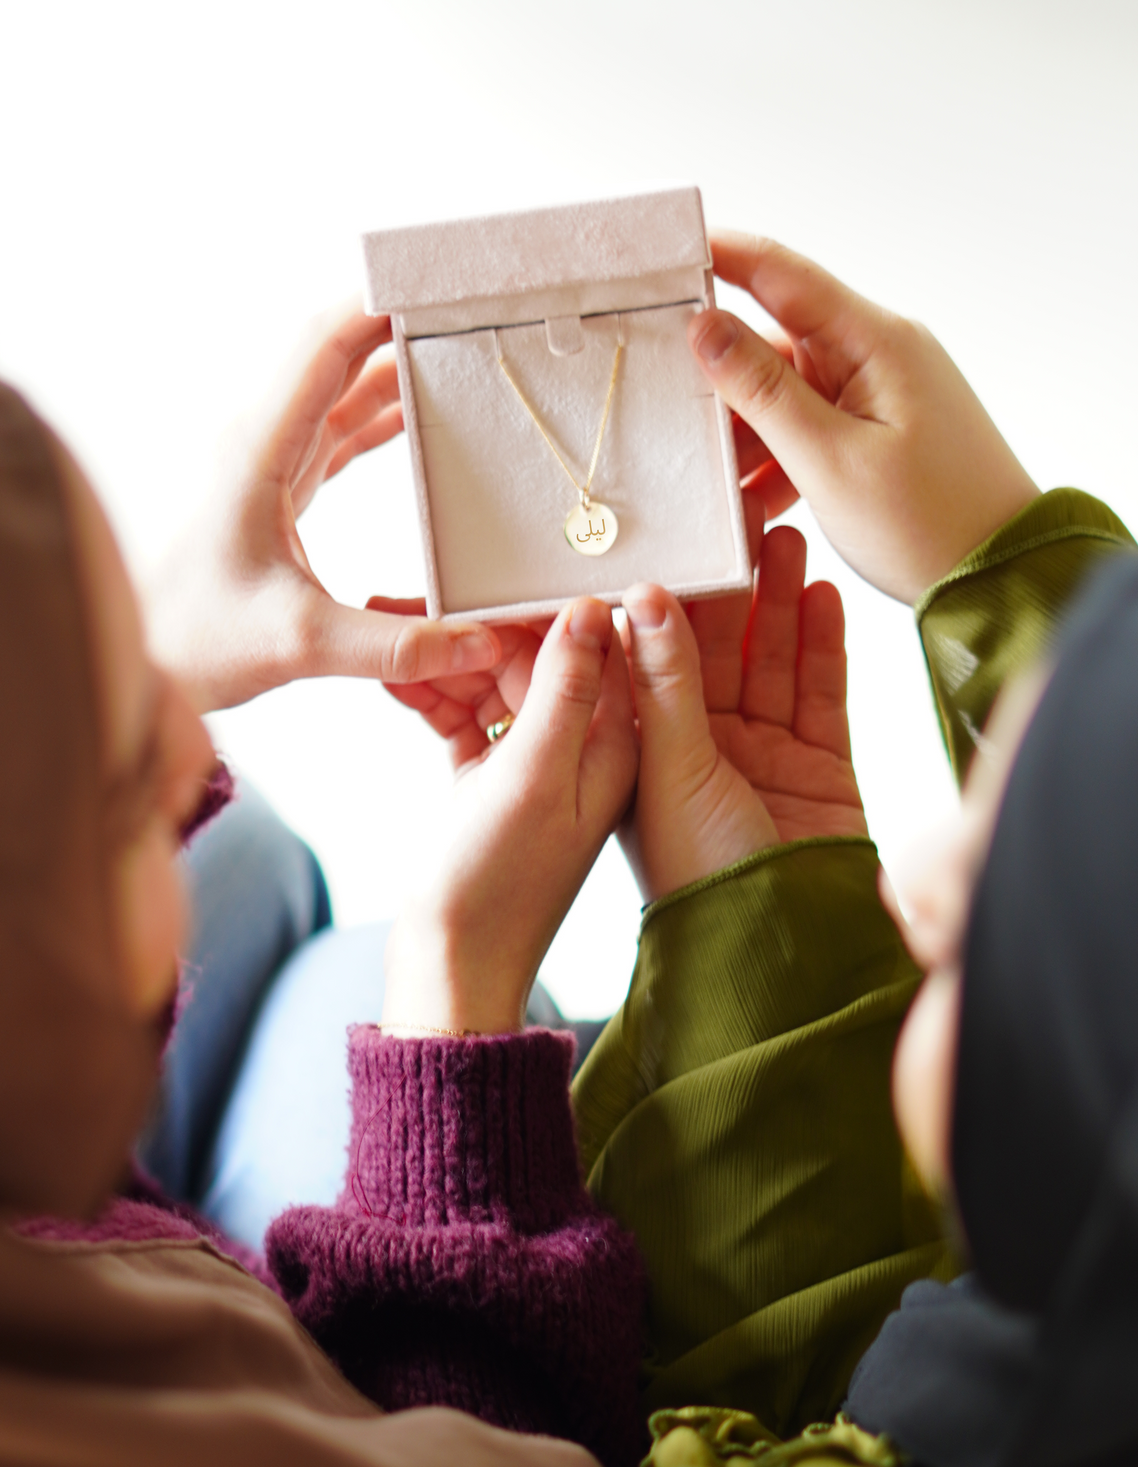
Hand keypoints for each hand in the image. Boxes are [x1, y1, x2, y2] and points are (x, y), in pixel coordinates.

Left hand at [144, 308, 498, 711]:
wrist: (146, 664)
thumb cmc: (198, 643)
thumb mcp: (302, 645)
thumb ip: (395, 645)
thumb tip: (480, 642)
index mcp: (259, 452)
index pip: (322, 348)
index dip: (376, 307)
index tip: (436, 286)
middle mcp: (262, 444)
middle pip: (335, 355)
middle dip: (396, 325)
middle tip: (465, 311)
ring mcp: (269, 465)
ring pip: (338, 392)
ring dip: (393, 370)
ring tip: (458, 353)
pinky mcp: (279, 494)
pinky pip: (337, 433)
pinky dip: (380, 418)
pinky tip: (419, 417)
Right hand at [381, 601, 637, 1033]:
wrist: (451, 969)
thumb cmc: (500, 887)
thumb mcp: (537, 777)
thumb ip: (567, 691)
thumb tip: (591, 606)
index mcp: (617, 746)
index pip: (591, 644)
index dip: (539, 601)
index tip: (488, 564)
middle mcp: (584, 748)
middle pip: (535, 655)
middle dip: (475, 623)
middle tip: (406, 591)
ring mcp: (534, 763)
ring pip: (490, 681)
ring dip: (441, 655)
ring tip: (380, 620)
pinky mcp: (490, 778)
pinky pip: (463, 714)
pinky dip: (428, 694)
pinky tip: (389, 672)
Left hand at [620, 523, 865, 903]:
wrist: (785, 949)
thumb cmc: (703, 882)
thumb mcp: (671, 774)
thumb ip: (665, 685)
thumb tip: (647, 596)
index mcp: (645, 755)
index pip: (649, 659)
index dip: (664, 597)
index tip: (672, 534)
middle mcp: (700, 751)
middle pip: (715, 651)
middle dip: (729, 587)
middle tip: (740, 517)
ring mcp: (761, 758)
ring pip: (770, 662)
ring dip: (777, 603)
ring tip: (785, 537)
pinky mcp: (817, 767)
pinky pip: (819, 693)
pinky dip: (822, 645)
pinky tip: (820, 593)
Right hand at [689, 235, 1039, 605]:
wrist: (1000, 577)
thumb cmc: (929, 524)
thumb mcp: (830, 461)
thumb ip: (762, 391)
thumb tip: (704, 328)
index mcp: (874, 340)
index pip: (779, 273)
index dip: (716, 256)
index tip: (657, 255)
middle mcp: (878, 352)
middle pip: (774, 341)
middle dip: (720, 379)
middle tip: (664, 414)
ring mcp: (880, 391)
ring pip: (787, 393)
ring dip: (747, 433)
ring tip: (712, 481)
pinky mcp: (881, 430)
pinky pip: (812, 427)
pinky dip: (779, 458)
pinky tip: (753, 500)